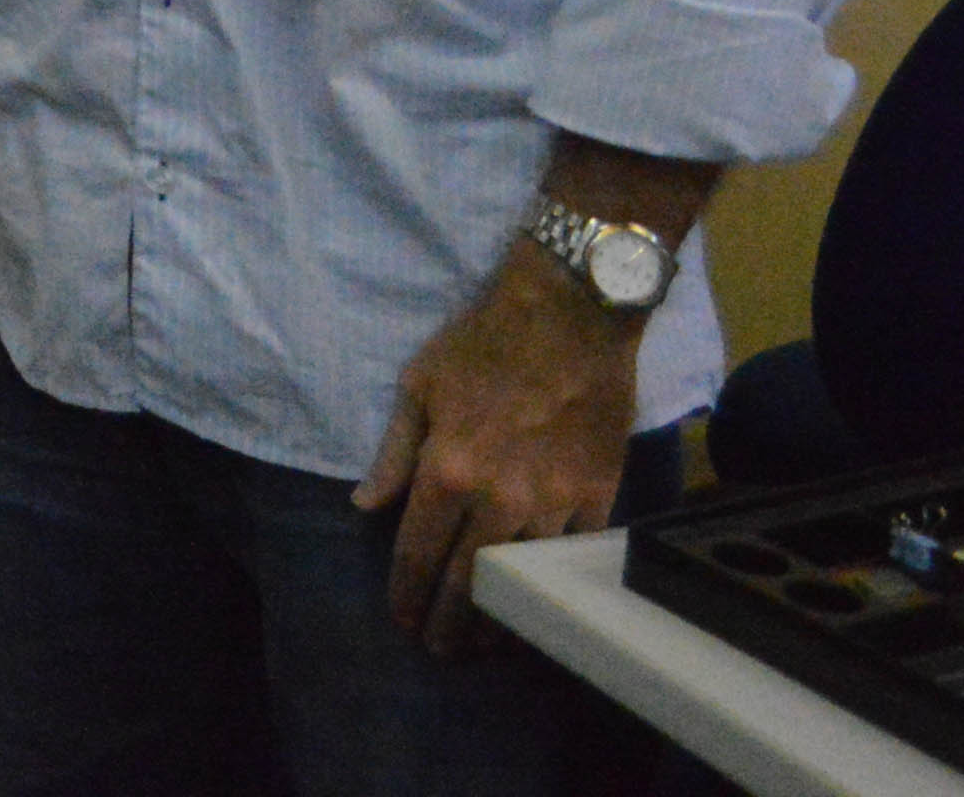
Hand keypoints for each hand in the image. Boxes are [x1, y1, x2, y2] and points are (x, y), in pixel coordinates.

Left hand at [357, 257, 646, 650]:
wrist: (570, 314)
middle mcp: (499, 498)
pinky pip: (574, 555)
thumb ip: (392, 454)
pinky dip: (556, 585)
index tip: (403, 621)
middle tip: (441, 650)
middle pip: (471, 585)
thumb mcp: (417, 387)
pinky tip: (545, 604)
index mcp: (445, 471)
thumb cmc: (482, 344)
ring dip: (504, 620)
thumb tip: (364, 506)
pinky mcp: (599, 494)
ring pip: (525, 582)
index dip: (407, 596)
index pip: (418, 555)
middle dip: (452, 626)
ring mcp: (555, 501)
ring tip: (488, 643)